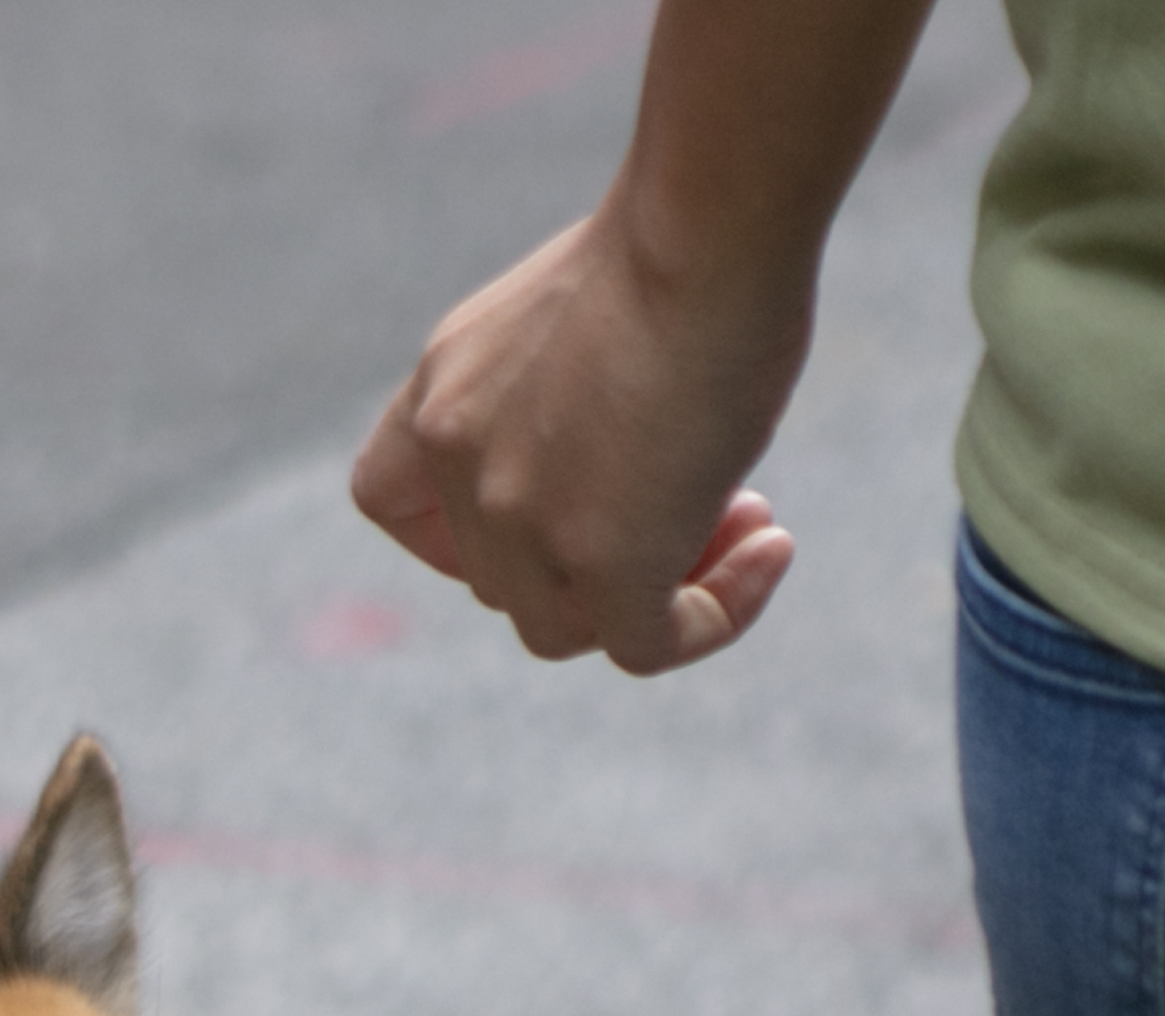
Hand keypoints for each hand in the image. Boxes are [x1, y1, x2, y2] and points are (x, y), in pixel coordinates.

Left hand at [354, 204, 814, 674]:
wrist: (706, 223)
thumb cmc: (676, 238)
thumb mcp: (574, 320)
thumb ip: (558, 401)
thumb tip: (622, 467)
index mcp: (442, 391)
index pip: (392, 499)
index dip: (456, 532)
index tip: (552, 511)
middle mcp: (462, 460)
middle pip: (504, 575)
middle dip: (600, 553)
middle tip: (711, 494)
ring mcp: (522, 519)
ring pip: (566, 625)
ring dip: (658, 588)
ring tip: (751, 518)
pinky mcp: (605, 563)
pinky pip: (648, 644)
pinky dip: (713, 616)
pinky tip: (771, 551)